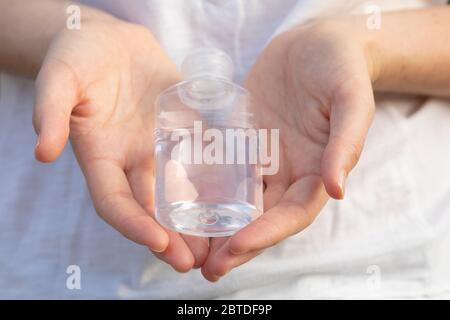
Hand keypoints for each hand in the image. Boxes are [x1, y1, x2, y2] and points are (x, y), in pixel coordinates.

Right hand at [33, 18, 207, 271]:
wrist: (111, 41)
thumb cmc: (79, 56)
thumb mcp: (60, 78)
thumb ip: (51, 111)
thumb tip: (42, 152)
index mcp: (100, 156)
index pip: (114, 202)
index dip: (133, 225)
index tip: (158, 243)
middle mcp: (131, 160)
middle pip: (150, 208)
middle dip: (169, 237)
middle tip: (191, 263)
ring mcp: (157, 147)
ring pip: (176, 192)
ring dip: (193, 220)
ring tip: (216, 243)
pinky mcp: (179, 131)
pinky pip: (197, 159)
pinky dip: (211, 181)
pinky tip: (232, 197)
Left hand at [201, 21, 375, 280]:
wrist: (315, 42)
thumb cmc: (340, 67)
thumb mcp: (351, 100)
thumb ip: (346, 143)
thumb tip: (337, 190)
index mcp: (316, 172)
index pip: (291, 215)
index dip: (265, 234)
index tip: (235, 248)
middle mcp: (288, 173)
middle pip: (261, 218)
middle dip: (236, 245)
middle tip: (206, 268)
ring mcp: (264, 159)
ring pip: (238, 202)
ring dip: (217, 227)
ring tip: (189, 248)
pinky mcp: (243, 142)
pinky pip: (223, 171)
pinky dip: (206, 192)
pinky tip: (183, 204)